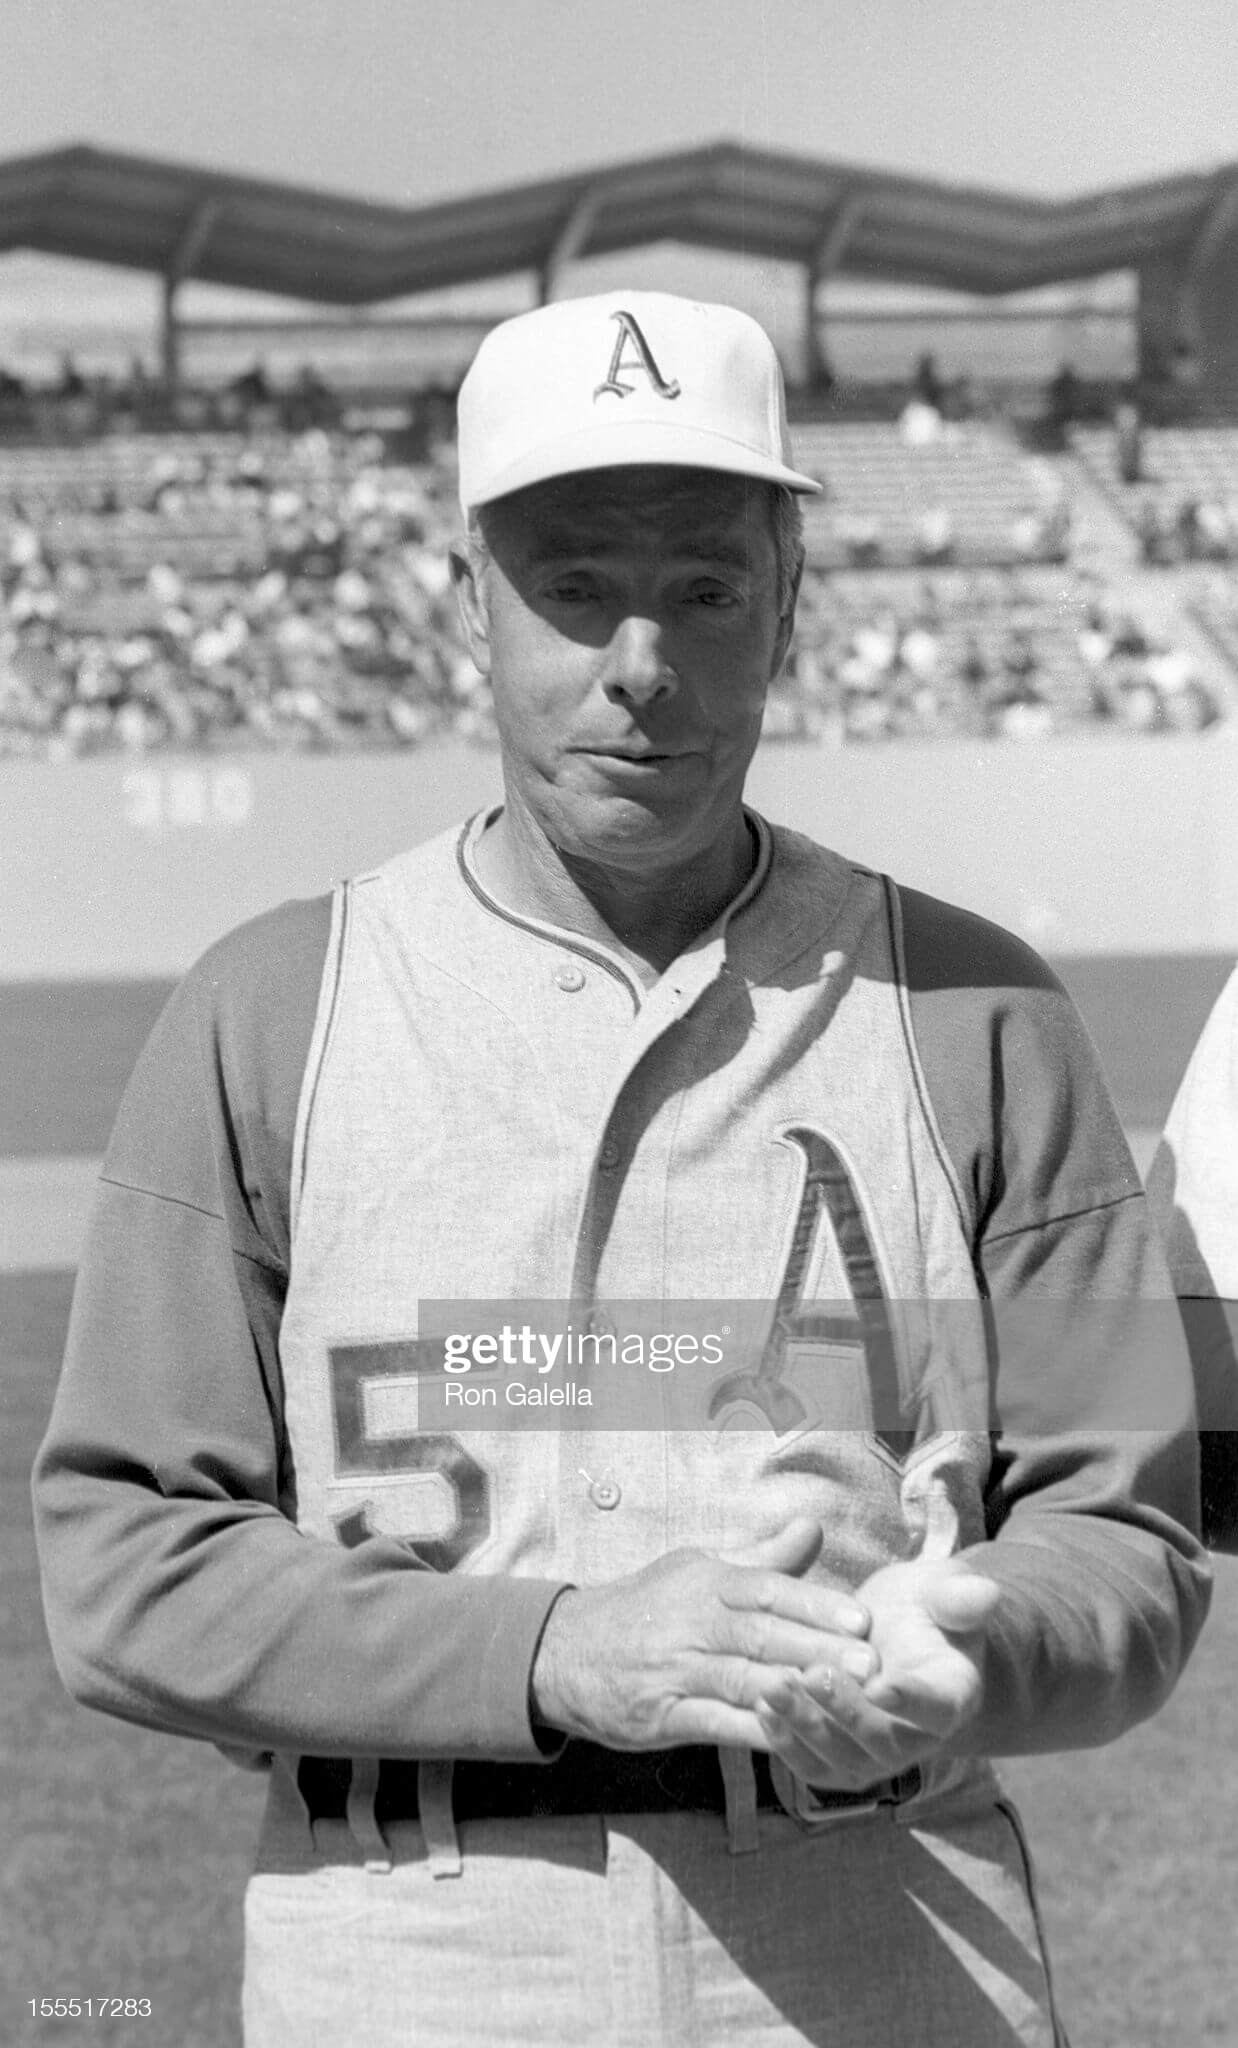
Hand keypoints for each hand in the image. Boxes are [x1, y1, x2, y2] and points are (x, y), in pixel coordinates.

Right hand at [531, 1516, 875, 1751]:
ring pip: (740, 1679)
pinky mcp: (660, 1716)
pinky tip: (789, 1736)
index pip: (766, 1588)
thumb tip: (812, 1529)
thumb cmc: (645, 1608)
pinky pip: (713, 1723)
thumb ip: (761, 1560)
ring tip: (839, 1699)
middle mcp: (690, 1622)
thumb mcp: (695, 1570)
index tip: (862, 1620)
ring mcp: (674, 1671)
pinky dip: (751, 1729)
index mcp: (704, 1582)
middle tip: (869, 1663)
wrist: (563, 1652)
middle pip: (760, 1634)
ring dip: (793, 1690)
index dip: (814, 1604)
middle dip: (817, 1648)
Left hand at [755, 1488, 1000, 1789]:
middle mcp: (918, 1737)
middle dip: (845, 1712)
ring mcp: (878, 1754)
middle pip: (883, 1741)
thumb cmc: (927, 1610)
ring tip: (772, 1688)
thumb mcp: (944, 1592)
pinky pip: (815, 1765)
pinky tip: (761, 1709)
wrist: (904, 1638)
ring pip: (843, 1759)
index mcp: (952, 1695)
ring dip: (806, 1728)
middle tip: (810, 1674)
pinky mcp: (842, 1758)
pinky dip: (787, 1743)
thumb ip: (958, 1597)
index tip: (881, 1684)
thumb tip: (984, 1590)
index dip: (909, 1699)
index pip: (935, 1707)